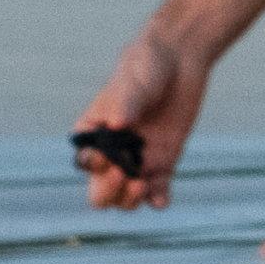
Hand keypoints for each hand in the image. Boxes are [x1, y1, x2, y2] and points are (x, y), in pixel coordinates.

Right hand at [75, 34, 209, 211]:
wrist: (179, 62)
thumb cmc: (145, 67)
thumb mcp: (134, 82)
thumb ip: (126, 103)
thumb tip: (119, 124)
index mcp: (92, 133)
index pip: (85, 160)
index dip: (92, 165)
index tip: (107, 156)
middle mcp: (111, 152)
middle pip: (99, 190)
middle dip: (107, 191)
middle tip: (125, 176)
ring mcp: (138, 160)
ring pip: (125, 197)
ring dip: (129, 200)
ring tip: (142, 186)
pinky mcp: (163, 162)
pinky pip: (158, 190)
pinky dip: (158, 199)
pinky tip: (161, 201)